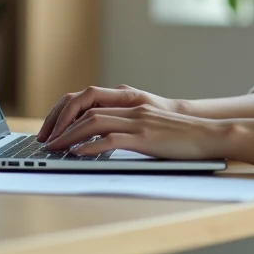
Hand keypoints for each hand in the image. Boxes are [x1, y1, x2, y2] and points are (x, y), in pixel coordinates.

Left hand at [37, 85, 179, 142]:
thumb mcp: (150, 124)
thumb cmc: (181, 135)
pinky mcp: (146, 138)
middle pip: (85, 107)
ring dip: (69, 135)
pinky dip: (90, 147)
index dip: (65, 112)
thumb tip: (103, 136)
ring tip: (53, 148)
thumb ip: (128, 125)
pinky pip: (111, 140)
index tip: (51, 129)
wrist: (209, 134)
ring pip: (94, 121)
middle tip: (44, 140)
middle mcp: (131, 108)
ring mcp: (138, 121)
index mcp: (130, 104)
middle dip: (60, 124)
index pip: (88, 99)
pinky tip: (77, 154)